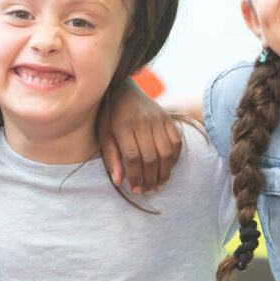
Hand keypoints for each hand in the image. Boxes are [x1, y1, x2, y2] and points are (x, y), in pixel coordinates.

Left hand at [101, 80, 182, 194]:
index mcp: (122, 126)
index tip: (135, 190)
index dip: (135, 177)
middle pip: (150, 157)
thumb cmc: (110, 116)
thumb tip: (118, 182)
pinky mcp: (167, 118)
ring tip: (158, 185)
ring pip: (166, 152)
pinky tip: (167, 168)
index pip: (132, 157)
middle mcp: (142, 122)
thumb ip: (111, 157)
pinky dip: (174, 158)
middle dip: (149, 179)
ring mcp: (157, 119)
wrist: (123, 89)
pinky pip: (176, 142)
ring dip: (164, 173)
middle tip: (147, 191)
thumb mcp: (103, 135)